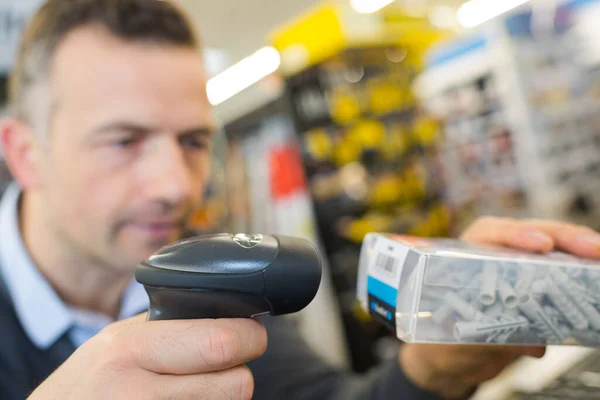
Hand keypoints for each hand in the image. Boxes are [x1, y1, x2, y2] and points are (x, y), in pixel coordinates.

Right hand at [28, 315, 266, 399]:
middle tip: (229, 366)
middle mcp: (137, 393)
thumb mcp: (114, 343)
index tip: (250, 335)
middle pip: (237, 384)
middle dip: (240, 372)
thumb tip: (226, 313)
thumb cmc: (82, 388)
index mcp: (129, 350)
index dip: (248, 337)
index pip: (219, 341)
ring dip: (223, 398)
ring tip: (194, 389)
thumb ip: (166, 327)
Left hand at [399, 217, 599, 399]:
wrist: (452, 355)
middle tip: (593, 249)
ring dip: (580, 251)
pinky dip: (582, 272)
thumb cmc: (443, 335)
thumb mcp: (455, 337)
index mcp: (466, 252)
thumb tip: (532, 343)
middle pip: (532, 235)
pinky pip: (563, 271)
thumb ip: (488, 335)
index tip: (542, 244)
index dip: (517, 234)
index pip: (492, 233)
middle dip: (565, 238)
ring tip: (599, 256)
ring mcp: (519, 266)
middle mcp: (495, 252)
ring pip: (554, 250)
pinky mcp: (538, 283)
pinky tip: (596, 277)